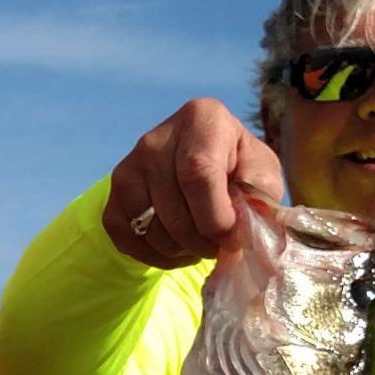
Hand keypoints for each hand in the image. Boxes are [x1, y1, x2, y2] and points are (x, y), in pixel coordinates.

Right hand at [101, 99, 285, 268]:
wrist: (196, 162)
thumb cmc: (236, 167)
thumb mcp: (261, 171)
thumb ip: (261, 193)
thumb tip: (248, 229)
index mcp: (200, 118)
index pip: (199, 175)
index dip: (218, 218)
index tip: (233, 239)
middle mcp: (155, 139)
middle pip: (175, 211)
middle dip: (202, 242)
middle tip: (219, 246)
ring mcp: (128, 167)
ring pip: (152, 231)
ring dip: (181, 251)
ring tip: (200, 242)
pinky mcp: (113, 194)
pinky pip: (129, 240)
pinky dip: (157, 256)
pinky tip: (178, 245)